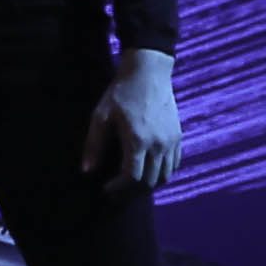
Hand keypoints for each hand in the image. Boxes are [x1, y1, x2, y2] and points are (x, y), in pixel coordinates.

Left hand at [81, 49, 181, 193]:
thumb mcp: (101, 116)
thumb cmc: (121, 93)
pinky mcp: (178, 137)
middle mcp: (159, 145)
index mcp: (138, 140)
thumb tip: (87, 171)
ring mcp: (171, 142)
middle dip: (131, 192)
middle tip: (115, 192)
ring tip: (130, 185)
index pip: (132, 178)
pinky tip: (146, 172)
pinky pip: (173, 165)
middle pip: (149, 182)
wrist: (148, 73)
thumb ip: (94, 145)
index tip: (105, 190)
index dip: (118, 189)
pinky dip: (161, 174)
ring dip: (147, 185)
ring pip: (164, 176)